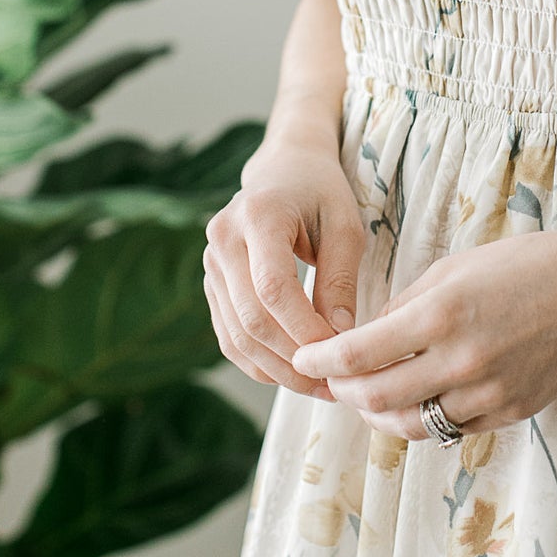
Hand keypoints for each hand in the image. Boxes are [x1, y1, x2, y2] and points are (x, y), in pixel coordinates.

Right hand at [203, 147, 366, 400]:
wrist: (282, 168)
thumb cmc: (321, 192)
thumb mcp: (345, 226)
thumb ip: (340, 280)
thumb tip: (340, 339)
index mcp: (259, 215)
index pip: (273, 287)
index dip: (305, 328)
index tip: (339, 354)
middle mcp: (223, 239)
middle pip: (251, 317)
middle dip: (293, 359)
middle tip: (333, 385)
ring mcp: (210, 263)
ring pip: (236, 335)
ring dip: (277, 369)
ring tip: (318, 387)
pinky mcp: (212, 284)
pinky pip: (229, 335)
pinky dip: (258, 363)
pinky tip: (290, 376)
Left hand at [290, 217, 556, 437]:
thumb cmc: (528, 264)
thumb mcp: (456, 268)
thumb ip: (407, 306)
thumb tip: (366, 338)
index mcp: (442, 314)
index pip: (358, 355)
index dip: (321, 362)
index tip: (304, 358)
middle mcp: (463, 360)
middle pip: (376, 399)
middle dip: (343, 393)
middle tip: (331, 381)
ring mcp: (489, 393)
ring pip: (411, 426)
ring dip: (379, 415)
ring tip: (369, 397)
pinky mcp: (511, 413)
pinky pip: (452, 429)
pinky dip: (425, 418)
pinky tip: (418, 399)